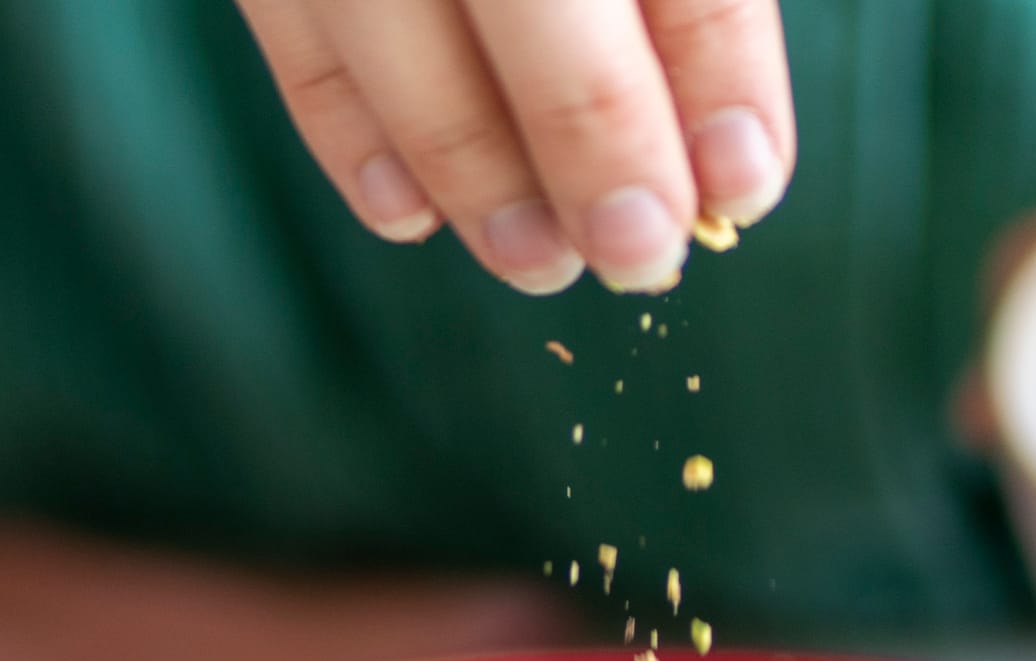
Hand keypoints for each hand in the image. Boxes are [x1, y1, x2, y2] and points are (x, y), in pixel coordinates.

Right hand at [235, 0, 793, 294]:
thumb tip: (731, 148)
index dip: (714, 62)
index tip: (748, 181)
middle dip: (592, 136)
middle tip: (644, 255)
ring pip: (387, 18)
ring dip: (469, 166)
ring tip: (538, 262)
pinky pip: (286, 18)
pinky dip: (345, 130)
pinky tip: (410, 217)